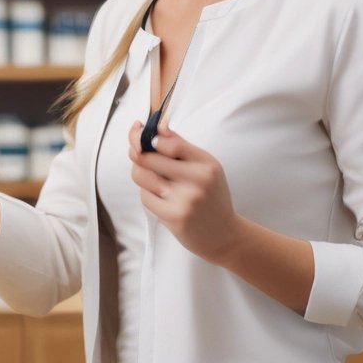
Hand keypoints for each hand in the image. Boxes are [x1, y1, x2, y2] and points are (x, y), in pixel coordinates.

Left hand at [128, 118, 240, 264]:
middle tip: (137, 154)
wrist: (225, 236)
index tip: (137, 132)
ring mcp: (185, 199)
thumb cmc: (211, 198)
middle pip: (148, 158)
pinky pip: (145, 197)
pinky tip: (161, 199)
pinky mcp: (174, 217)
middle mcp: (197, 180)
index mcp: (206, 163)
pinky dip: (147, 195)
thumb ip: (180, 146)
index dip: (145, 136)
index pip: (169, 143)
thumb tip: (156, 126)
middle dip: (137, 154)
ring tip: (153, 179)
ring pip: (142, 176)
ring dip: (140, 175)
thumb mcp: (206, 168)